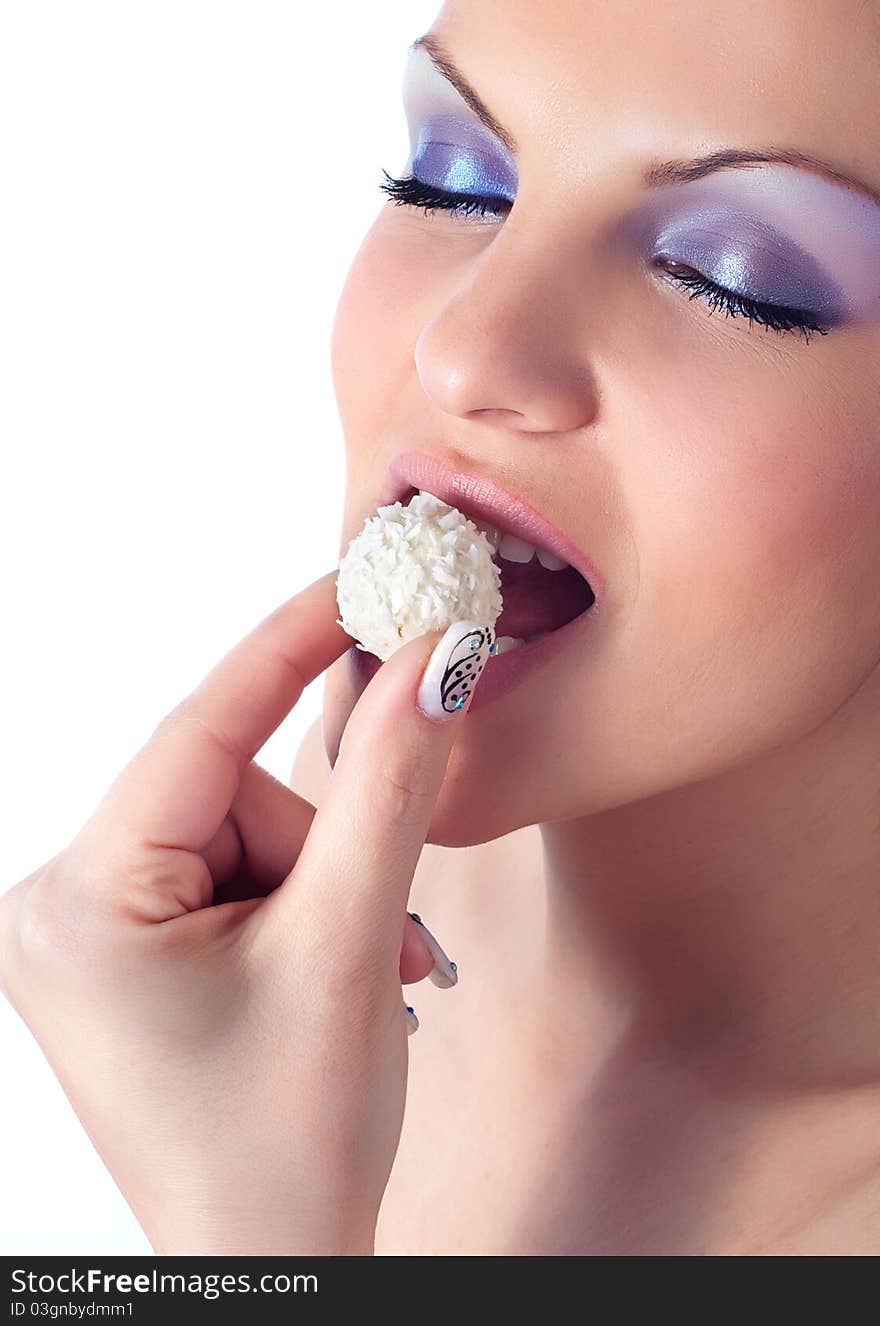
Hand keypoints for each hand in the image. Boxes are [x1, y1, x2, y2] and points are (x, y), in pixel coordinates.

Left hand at [0, 571, 493, 1253]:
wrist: (270, 1275)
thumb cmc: (288, 1147)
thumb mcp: (348, 946)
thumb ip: (390, 788)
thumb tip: (430, 663)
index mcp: (81, 902)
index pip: (201, 729)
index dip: (290, 646)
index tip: (362, 581)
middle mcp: (60, 904)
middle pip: (233, 792)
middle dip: (326, 845)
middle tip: (378, 930)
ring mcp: (91, 930)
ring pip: (245, 833)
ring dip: (326, 887)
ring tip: (365, 973)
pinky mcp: (128, 949)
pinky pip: (231, 874)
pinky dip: (301, 906)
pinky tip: (330, 972)